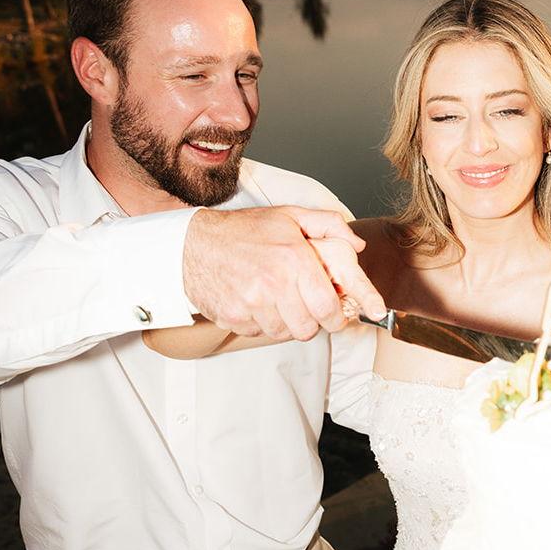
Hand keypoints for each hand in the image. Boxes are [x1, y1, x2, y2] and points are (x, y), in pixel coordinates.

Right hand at [182, 206, 387, 340]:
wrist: (193, 243)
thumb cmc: (244, 230)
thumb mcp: (290, 216)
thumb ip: (329, 225)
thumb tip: (357, 244)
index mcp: (294, 259)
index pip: (328, 307)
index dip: (338, 317)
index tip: (339, 316)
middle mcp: (274, 283)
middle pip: (308, 328)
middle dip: (313, 322)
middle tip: (307, 308)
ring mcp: (252, 303)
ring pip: (284, 334)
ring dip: (287, 323)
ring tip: (279, 302)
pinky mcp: (234, 317)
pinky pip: (259, 333)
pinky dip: (262, 323)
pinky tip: (257, 303)